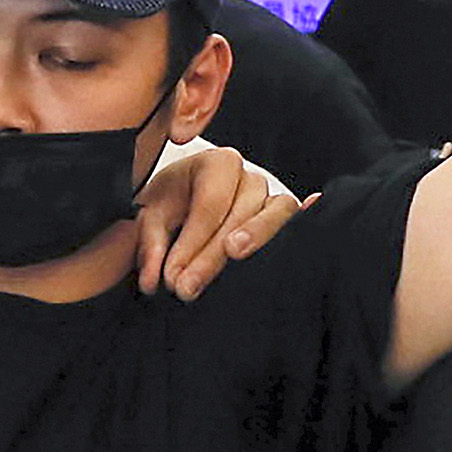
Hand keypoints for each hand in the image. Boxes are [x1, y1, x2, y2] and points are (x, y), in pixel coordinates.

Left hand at [132, 144, 297, 299]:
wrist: (184, 205)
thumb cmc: (171, 207)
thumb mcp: (151, 221)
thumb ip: (149, 246)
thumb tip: (153, 282)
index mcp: (215, 164)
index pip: (209, 202)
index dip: (191, 241)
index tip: (172, 277)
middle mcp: (248, 176)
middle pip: (240, 211)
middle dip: (212, 252)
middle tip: (188, 286)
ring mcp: (270, 196)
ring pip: (276, 210)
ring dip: (258, 234)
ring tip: (234, 256)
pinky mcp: (283, 218)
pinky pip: (296, 219)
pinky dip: (301, 225)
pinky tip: (295, 240)